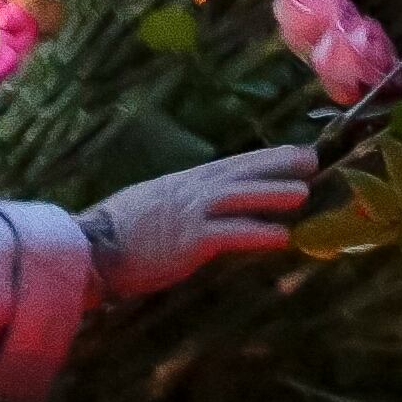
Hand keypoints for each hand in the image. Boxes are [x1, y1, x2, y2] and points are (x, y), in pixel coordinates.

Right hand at [78, 146, 316, 297]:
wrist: (89, 248)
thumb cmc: (115, 233)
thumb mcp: (150, 204)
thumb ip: (178, 202)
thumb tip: (199, 206)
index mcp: (182, 183)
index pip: (230, 165)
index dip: (263, 159)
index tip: (292, 153)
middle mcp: (189, 191)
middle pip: (240, 172)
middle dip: (277, 164)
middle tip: (311, 159)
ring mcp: (190, 214)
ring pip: (240, 197)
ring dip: (273, 193)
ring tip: (305, 192)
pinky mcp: (190, 241)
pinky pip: (232, 235)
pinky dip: (259, 233)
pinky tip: (282, 237)